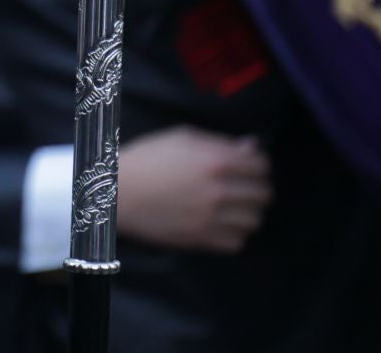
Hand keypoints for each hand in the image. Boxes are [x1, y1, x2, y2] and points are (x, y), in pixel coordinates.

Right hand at [118, 127, 271, 254]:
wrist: (116, 191)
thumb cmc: (146, 158)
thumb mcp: (181, 139)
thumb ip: (220, 143)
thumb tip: (252, 147)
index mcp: (215, 161)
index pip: (261, 166)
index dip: (257, 165)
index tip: (248, 167)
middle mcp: (219, 190)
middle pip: (264, 194)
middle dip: (256, 188)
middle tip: (242, 187)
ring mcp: (211, 218)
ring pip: (254, 220)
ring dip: (248, 212)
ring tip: (233, 207)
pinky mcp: (202, 239)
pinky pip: (237, 242)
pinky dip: (234, 233)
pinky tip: (221, 223)